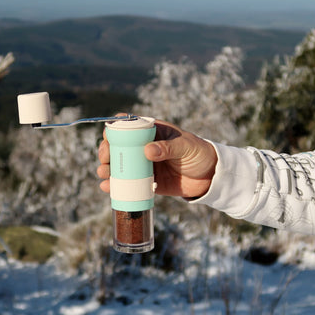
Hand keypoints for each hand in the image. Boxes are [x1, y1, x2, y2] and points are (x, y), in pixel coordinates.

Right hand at [97, 118, 217, 198]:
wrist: (209, 177)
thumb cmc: (199, 153)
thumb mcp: (186, 146)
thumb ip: (168, 148)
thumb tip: (148, 151)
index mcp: (152, 132)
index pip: (128, 125)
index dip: (114, 128)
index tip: (108, 136)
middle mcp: (143, 147)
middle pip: (118, 146)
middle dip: (106, 151)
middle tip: (105, 159)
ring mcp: (143, 165)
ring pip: (119, 165)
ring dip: (107, 169)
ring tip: (104, 174)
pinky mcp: (146, 181)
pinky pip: (128, 183)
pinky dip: (115, 186)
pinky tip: (108, 188)